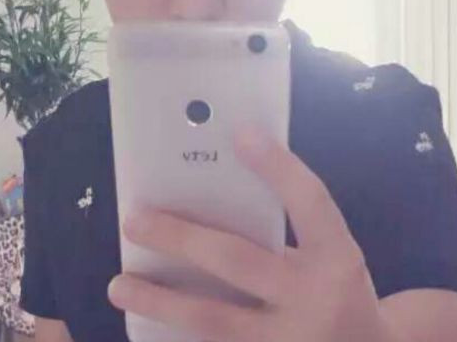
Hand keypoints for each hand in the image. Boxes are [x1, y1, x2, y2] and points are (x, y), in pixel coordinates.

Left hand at [107, 128, 393, 341]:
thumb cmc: (336, 290)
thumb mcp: (326, 255)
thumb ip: (279, 232)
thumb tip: (206, 200)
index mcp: (337, 257)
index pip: (310, 202)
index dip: (278, 167)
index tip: (240, 134)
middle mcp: (315, 300)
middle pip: (237, 260)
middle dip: (180, 237)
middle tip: (134, 219)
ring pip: (213, 319)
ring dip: (159, 300)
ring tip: (118, 285)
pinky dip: (175, 335)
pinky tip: (144, 325)